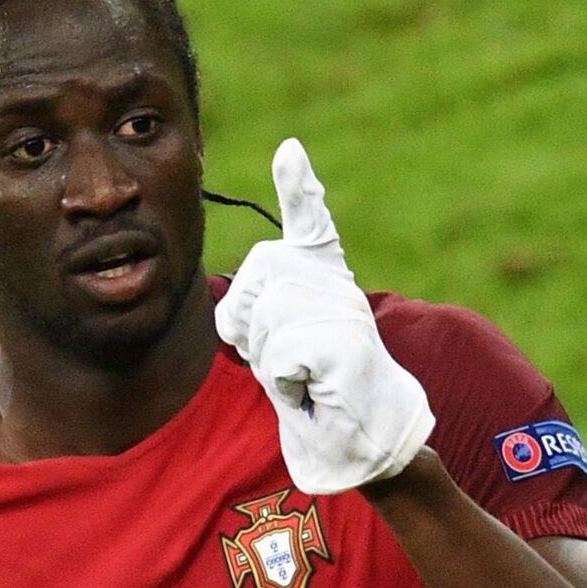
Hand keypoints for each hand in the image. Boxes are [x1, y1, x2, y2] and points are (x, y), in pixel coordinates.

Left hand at [215, 138, 434, 494]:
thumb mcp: (274, 338)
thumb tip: (227, 308)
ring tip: (299, 375)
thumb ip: (257, 307)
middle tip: (280, 357)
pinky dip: (284, 383)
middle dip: (247, 324)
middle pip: (253, 279)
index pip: (309, 221)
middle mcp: (337, 283)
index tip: (289, 151)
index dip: (299, 186)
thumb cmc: (310, 386)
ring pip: (264, 320)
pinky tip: (311, 389)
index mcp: (321, 275)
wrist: (359, 435)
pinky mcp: (347, 344)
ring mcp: (346, 310)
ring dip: (265, 359)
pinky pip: (280, 355)